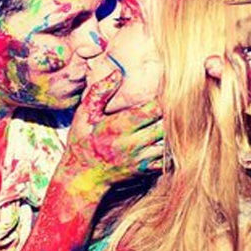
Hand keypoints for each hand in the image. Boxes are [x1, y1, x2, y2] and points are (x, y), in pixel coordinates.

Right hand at [61, 69, 163, 195]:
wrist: (82, 177)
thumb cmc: (82, 141)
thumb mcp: (84, 114)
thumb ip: (100, 92)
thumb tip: (117, 73)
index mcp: (120, 126)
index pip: (154, 109)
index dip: (157, 102)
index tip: (152, 100)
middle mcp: (133, 144)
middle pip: (165, 125)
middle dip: (166, 117)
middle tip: (163, 111)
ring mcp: (140, 159)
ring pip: (168, 142)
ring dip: (167, 133)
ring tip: (162, 125)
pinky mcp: (145, 171)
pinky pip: (166, 159)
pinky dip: (167, 150)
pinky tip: (159, 142)